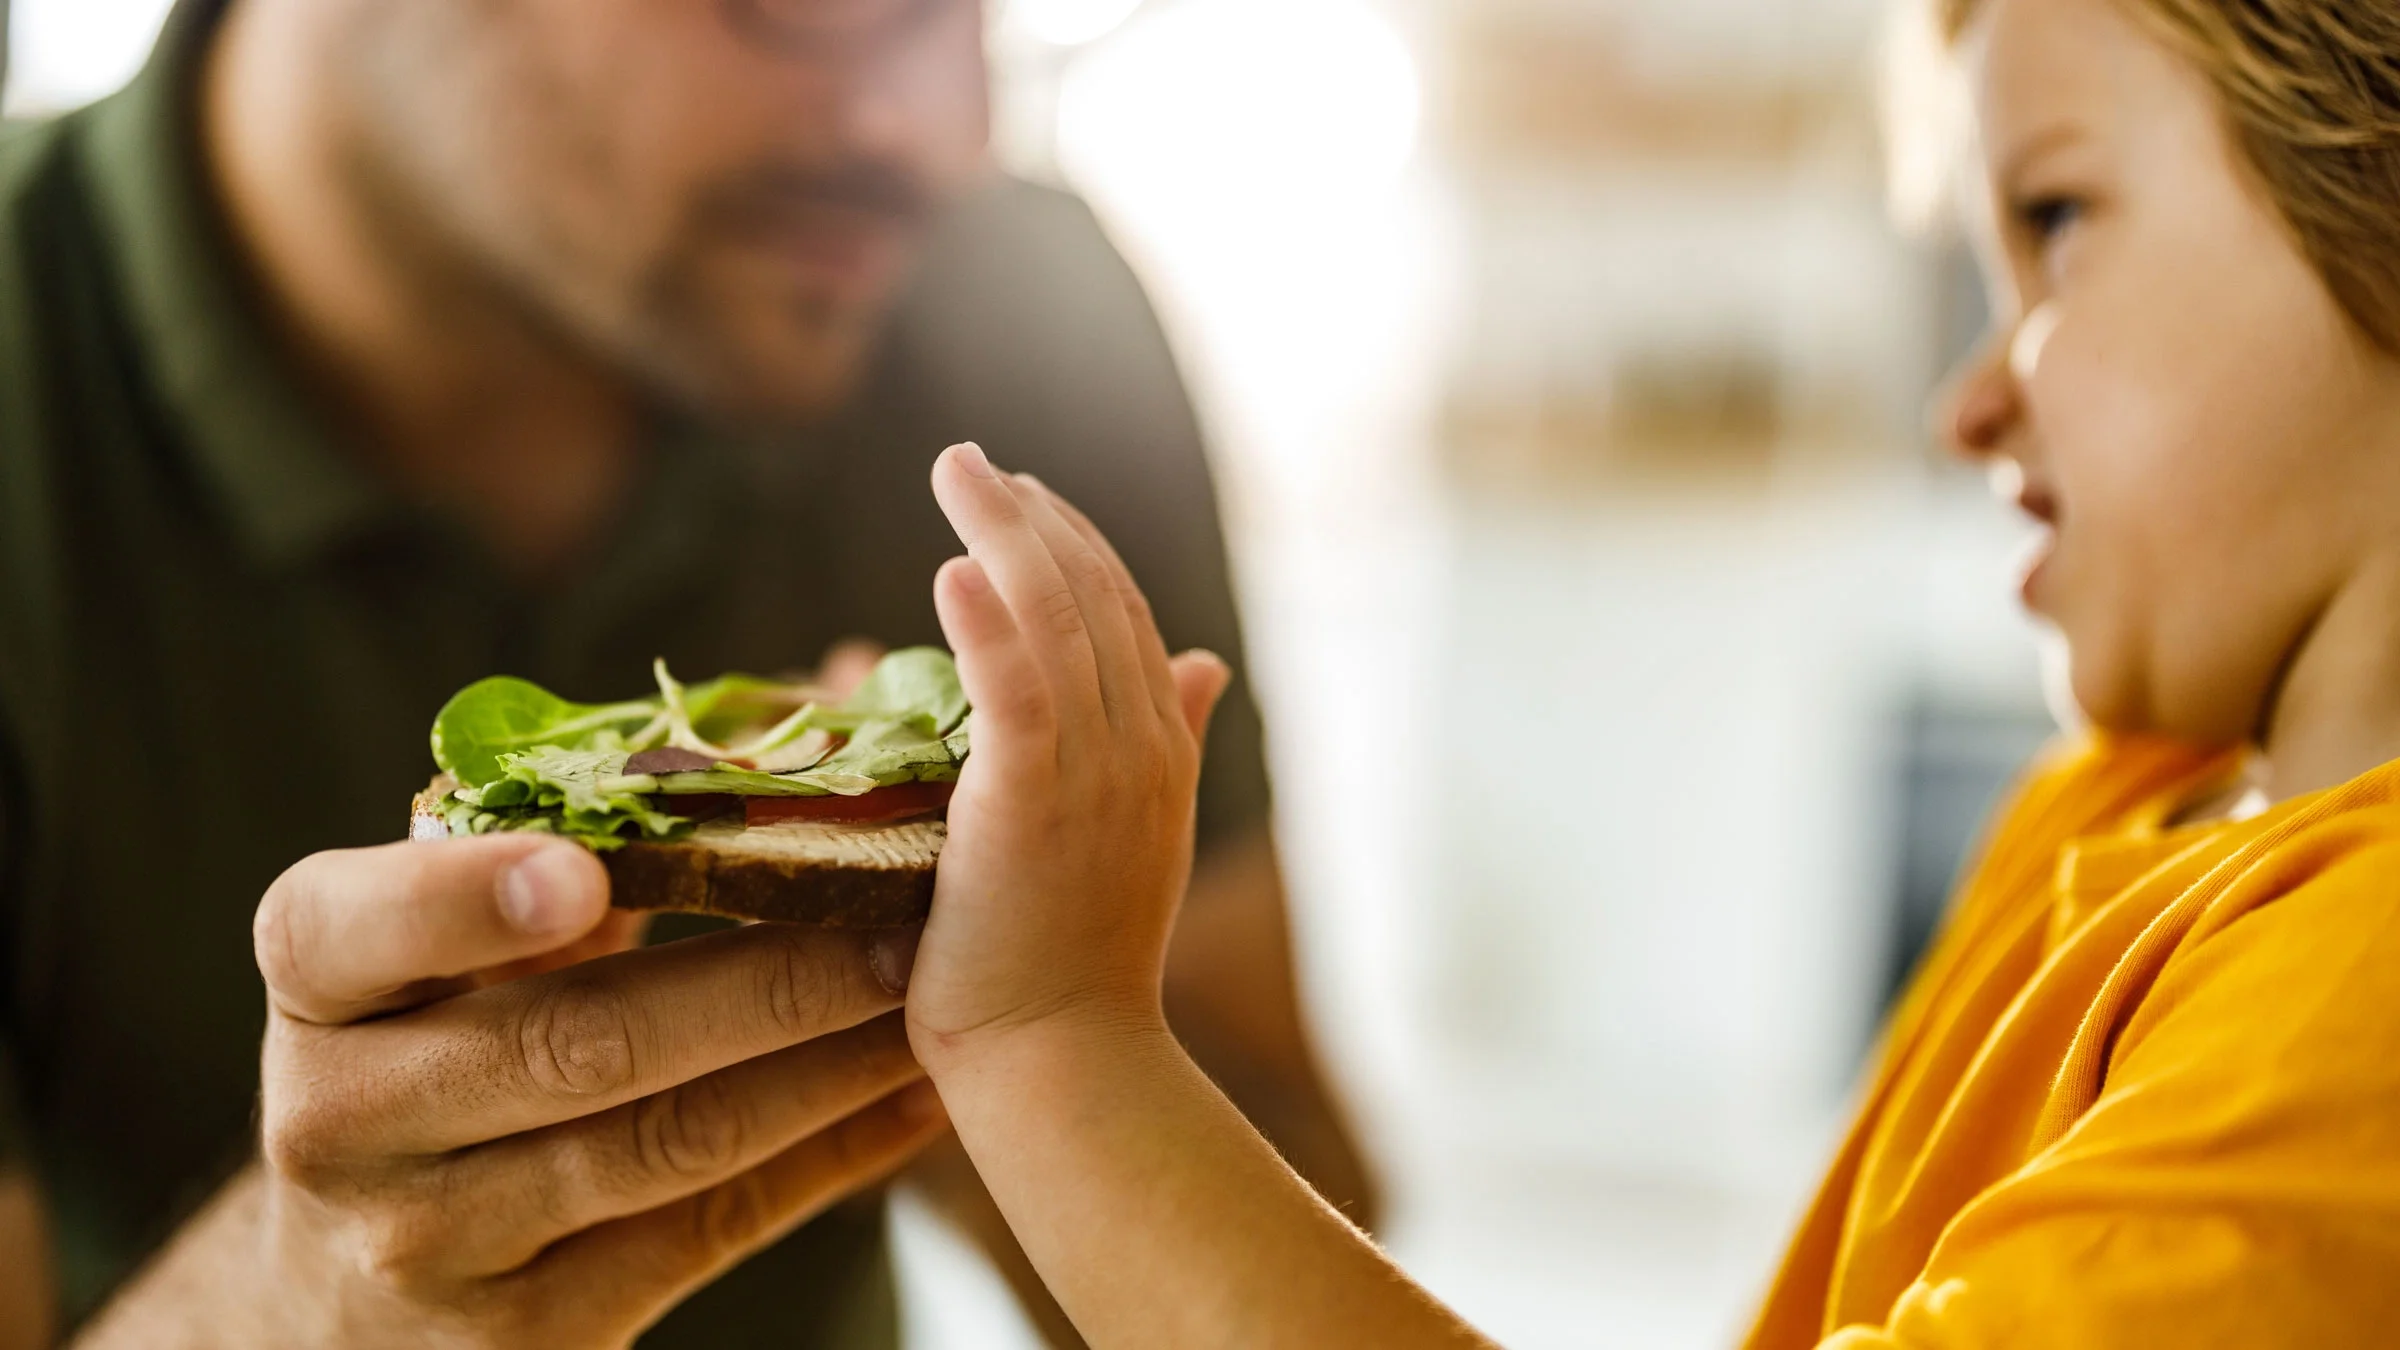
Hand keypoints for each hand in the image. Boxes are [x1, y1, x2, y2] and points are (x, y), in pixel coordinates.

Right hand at [103, 836, 944, 1348]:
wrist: (351, 1287)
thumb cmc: (439, 1037)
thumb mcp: (439, 940)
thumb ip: (566, 828)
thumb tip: (813, 694)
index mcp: (316, 982)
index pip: (349, 928)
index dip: (463, 899)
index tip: (585, 873)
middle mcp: (344, 1118)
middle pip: (567, 1046)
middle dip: (757, 979)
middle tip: (901, 913)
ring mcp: (432, 1242)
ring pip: (660, 1148)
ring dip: (821, 1067)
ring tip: (936, 994)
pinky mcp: (529, 1335)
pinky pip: (707, 1234)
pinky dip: (828, 1160)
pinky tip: (917, 1098)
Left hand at [903, 442, 1230, 1063]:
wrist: (1066, 1059)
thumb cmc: (1080, 962)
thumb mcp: (1137, 834)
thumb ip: (1168, 738)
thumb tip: (1207, 661)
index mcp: (1163, 750)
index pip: (1124, 612)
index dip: (1074, 542)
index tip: (1020, 495)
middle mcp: (1141, 747)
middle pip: (1093, 596)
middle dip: (1032, 516)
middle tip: (968, 462)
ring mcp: (1095, 773)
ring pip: (1055, 621)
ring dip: (1003, 534)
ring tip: (956, 473)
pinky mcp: (1032, 802)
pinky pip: (1014, 687)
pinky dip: (986, 621)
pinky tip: (951, 570)